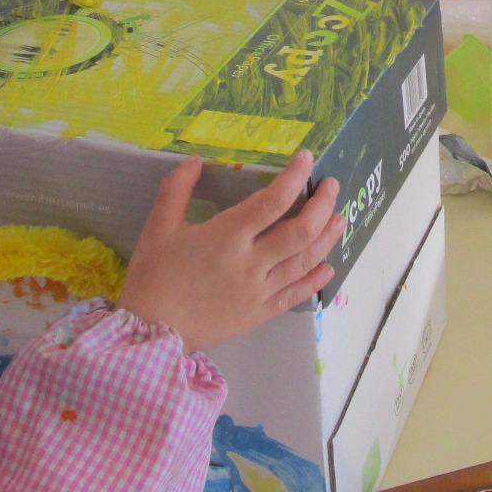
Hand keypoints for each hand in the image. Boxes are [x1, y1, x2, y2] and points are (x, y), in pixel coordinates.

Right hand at [118, 150, 344, 354]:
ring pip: (305, 261)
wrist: (150, 334)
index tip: (306, 158)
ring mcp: (259, 291)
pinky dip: (316, 280)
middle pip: (301, 231)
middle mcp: (251, 263)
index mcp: (227, 236)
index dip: (294, 176)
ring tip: (340, 219)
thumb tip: (195, 160)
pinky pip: (295, 295)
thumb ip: (176, 190)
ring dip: (327, 238)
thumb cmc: (153, 277)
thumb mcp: (157, 228)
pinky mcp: (259, 314)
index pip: (273, 200)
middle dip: (322, 205)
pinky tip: (328, 267)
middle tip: (332, 185)